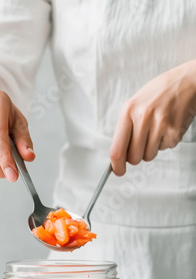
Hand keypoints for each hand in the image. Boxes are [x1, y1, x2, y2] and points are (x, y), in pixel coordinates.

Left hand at [110, 60, 195, 174]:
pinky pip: (164, 149)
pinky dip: (165, 142)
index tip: (118, 171)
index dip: (117, 165)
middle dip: (136, 156)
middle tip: (142, 144)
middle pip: (134, 158)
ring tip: (156, 130)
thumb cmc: (158, 93)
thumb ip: (125, 128)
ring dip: (151, 148)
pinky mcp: (174, 131)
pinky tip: (167, 127)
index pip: (117, 149)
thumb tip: (118, 155)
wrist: (186, 82)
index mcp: (128, 110)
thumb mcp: (135, 104)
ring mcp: (160, 125)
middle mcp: (143, 117)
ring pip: (149, 156)